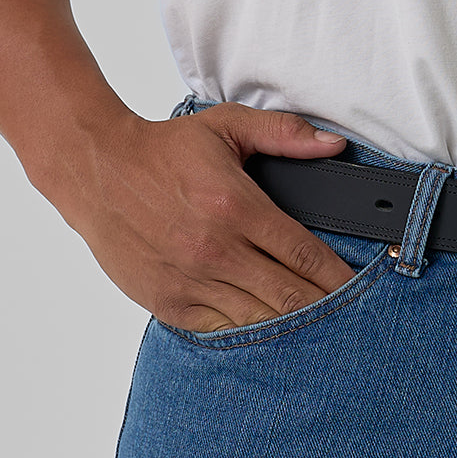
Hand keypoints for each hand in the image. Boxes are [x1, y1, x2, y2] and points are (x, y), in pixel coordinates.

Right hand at [38, 101, 357, 332]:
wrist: (94, 169)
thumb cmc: (163, 150)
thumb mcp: (227, 126)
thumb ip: (284, 134)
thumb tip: (333, 146)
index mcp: (236, 207)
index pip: (305, 254)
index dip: (339, 277)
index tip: (361, 288)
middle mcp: (216, 249)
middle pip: (290, 295)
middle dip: (326, 308)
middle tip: (352, 318)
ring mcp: (191, 281)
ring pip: (259, 319)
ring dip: (293, 326)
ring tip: (321, 330)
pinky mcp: (169, 302)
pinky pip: (222, 328)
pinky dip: (250, 330)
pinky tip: (272, 331)